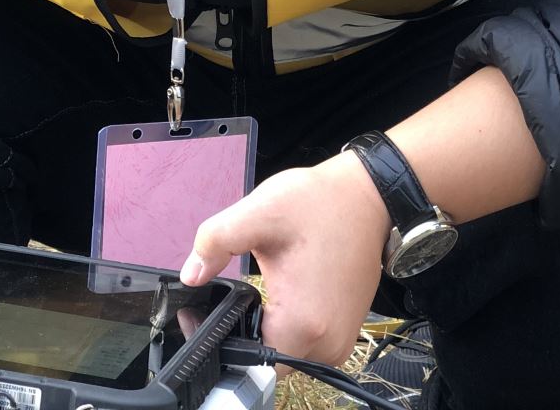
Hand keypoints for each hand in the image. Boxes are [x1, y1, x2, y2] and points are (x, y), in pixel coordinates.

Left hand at [180, 154, 390, 366]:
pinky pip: (307, 344)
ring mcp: (340, 340)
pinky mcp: (346, 331)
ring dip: (268, 329)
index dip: (223, 340)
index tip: (212, 311)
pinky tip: (284, 294)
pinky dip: (290, 325)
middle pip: (267, 362)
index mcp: (303, 322)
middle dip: (245, 333)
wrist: (367, 197)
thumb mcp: (259, 212)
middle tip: (234, 295)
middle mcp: (327, 342)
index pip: (249, 362)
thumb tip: (191, 274)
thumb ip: (216, 242)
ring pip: (287, 354)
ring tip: (262, 290)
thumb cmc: (319, 203)